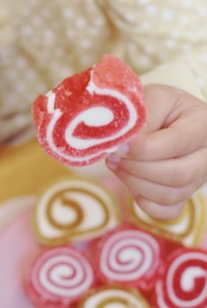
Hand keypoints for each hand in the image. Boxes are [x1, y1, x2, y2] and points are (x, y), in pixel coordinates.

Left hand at [106, 84, 206, 219]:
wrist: (168, 115)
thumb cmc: (161, 105)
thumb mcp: (153, 98)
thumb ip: (142, 119)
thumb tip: (123, 144)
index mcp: (203, 124)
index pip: (177, 143)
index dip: (144, 149)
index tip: (118, 146)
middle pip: (177, 174)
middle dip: (137, 168)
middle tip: (112, 155)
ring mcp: (199, 178)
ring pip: (169, 195)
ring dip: (134, 182)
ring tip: (115, 163)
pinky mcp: (185, 194)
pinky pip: (166, 211)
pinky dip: (143, 201)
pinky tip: (129, 180)